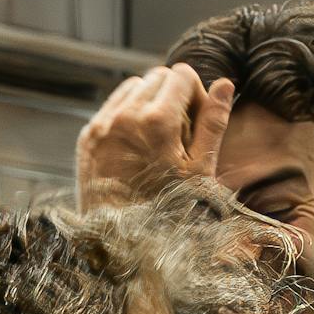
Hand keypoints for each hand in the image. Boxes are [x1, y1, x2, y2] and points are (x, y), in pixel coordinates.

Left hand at [75, 63, 236, 206]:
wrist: (118, 239)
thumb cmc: (166, 209)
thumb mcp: (200, 169)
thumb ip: (213, 123)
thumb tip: (226, 84)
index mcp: (157, 121)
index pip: (181, 74)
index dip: (195, 93)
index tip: (194, 121)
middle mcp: (125, 116)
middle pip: (157, 76)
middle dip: (173, 95)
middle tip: (178, 130)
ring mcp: (102, 125)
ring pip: (133, 87)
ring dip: (149, 101)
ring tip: (156, 136)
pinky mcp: (87, 136)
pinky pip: (112, 105)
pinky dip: (127, 114)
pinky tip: (136, 144)